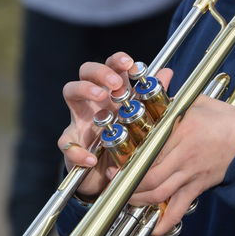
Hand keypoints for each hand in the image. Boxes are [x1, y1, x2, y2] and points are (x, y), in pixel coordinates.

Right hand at [57, 52, 172, 197]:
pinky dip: (78, 151)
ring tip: (101, 98)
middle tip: (115, 84)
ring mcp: (80, 119)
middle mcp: (95, 102)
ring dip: (85, 90)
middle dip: (101, 72)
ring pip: (71, 92)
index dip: (118, 61)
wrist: (113, 174)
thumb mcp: (143, 118)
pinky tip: (92, 158)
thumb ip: (153, 94)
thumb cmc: (128, 141)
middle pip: (87, 71)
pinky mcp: (71, 144)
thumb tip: (167, 72)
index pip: (111, 67)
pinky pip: (67, 144)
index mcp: (114, 94)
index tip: (130, 64)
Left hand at [107, 95, 234, 235]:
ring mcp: (190, 174)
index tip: (114, 162)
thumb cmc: (228, 121)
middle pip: (148, 176)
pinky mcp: (198, 186)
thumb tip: (159, 96)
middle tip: (114, 182)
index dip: (128, 160)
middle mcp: (182, 157)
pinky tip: (156, 229)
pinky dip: (167, 221)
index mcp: (181, 133)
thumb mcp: (200, 103)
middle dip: (127, 183)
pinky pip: (180, 207)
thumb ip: (176, 101)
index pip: (148, 150)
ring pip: (159, 193)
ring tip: (126, 198)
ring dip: (139, 200)